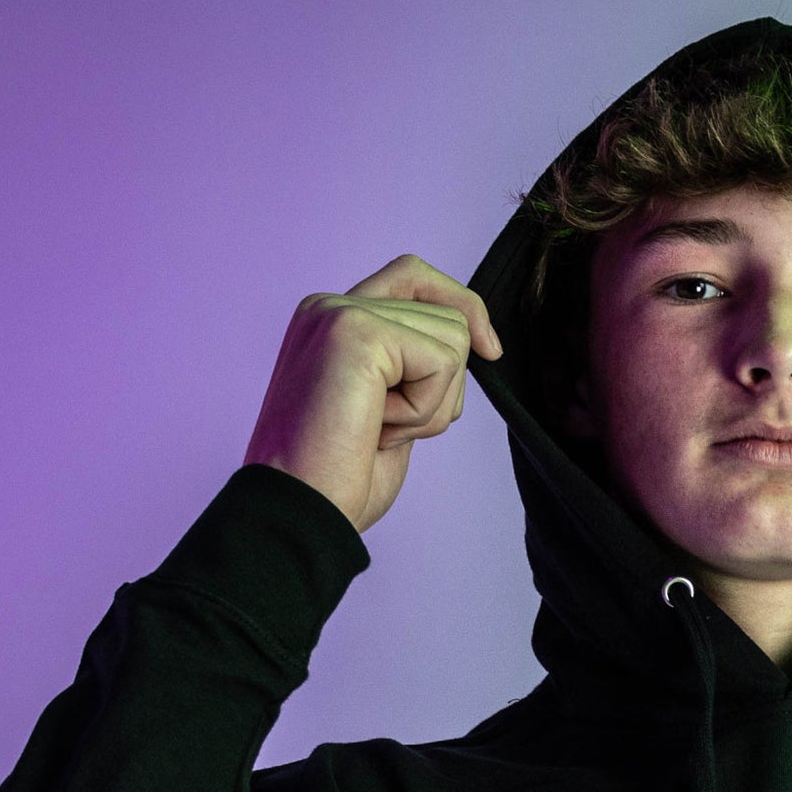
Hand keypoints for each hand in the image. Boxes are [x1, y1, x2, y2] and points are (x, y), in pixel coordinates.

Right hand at [243, 253, 502, 535]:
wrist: (300, 514)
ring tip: (376, 430)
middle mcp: (329, 306)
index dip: (463, 304)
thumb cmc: (338, 482)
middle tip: (384, 429)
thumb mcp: (391, 415)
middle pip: (448, 315)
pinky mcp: (354, 331)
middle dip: (442, 389)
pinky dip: (424, 412)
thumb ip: (415, 371)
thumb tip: (476, 345)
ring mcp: (338, 313)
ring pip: (453, 339)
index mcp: (331, 323)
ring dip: (431, 405)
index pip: (414, 276)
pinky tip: (376, 430)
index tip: (491, 350)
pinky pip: (442, 363)